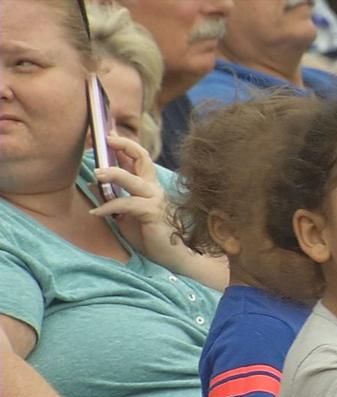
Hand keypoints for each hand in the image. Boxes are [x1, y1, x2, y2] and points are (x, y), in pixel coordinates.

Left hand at [89, 135, 168, 260]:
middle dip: (124, 145)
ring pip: (132, 179)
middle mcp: (154, 188)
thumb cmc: (153, 237)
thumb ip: (115, 199)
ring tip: (96, 173)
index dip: (124, 144)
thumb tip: (96, 185)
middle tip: (105, 138)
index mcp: (150, 187)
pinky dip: (109, 207)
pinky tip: (97, 212)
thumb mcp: (128, 216)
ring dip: (113, 173)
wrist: (175, 256)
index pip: (139, 159)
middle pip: (142, 158)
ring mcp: (155, 199)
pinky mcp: (152, 213)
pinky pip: (126, 204)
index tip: (108, 134)